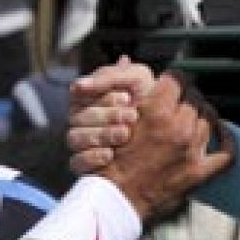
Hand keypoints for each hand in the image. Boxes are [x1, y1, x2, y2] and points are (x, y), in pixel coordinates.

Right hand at [67, 58, 156, 173]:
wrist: (164, 135)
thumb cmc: (148, 98)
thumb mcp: (137, 78)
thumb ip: (115, 75)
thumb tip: (88, 78)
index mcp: (88, 95)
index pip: (80, 93)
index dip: (103, 96)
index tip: (127, 98)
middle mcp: (80, 117)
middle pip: (78, 116)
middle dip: (107, 115)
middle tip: (132, 116)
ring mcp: (80, 141)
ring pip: (75, 138)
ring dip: (102, 134)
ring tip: (125, 134)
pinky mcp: (83, 163)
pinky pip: (76, 162)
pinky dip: (92, 157)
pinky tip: (110, 154)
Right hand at [98, 72, 230, 220]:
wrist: (114, 199)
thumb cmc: (109, 160)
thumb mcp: (114, 118)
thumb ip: (131, 93)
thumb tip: (135, 65)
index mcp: (157, 111)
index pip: (177, 79)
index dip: (173, 79)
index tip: (170, 83)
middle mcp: (178, 127)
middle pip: (194, 98)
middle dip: (185, 98)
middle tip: (177, 103)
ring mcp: (191, 150)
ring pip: (208, 120)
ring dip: (200, 117)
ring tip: (191, 119)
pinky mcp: (198, 172)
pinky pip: (227, 153)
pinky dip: (227, 140)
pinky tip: (223, 134)